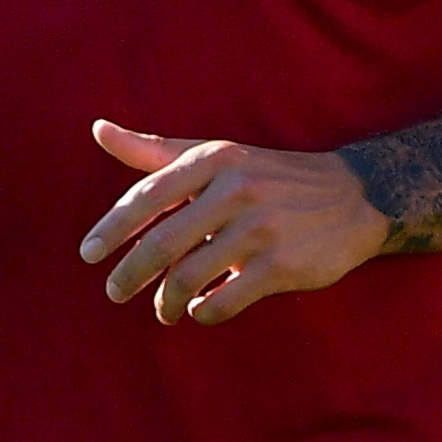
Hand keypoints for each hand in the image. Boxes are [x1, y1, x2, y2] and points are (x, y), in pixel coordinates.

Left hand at [79, 123, 390, 324]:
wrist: (353, 195)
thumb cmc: (267, 175)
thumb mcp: (214, 155)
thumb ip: (154, 150)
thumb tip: (98, 129)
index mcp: (212, 160)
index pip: (147, 196)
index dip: (113, 228)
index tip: (88, 254)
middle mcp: (234, 190)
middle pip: (162, 243)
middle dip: (130, 274)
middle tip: (114, 293)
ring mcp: (260, 229)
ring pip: (190, 276)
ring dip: (166, 301)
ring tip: (162, 311)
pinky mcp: (283, 266)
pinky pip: (226, 300)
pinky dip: (205, 311)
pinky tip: (200, 311)